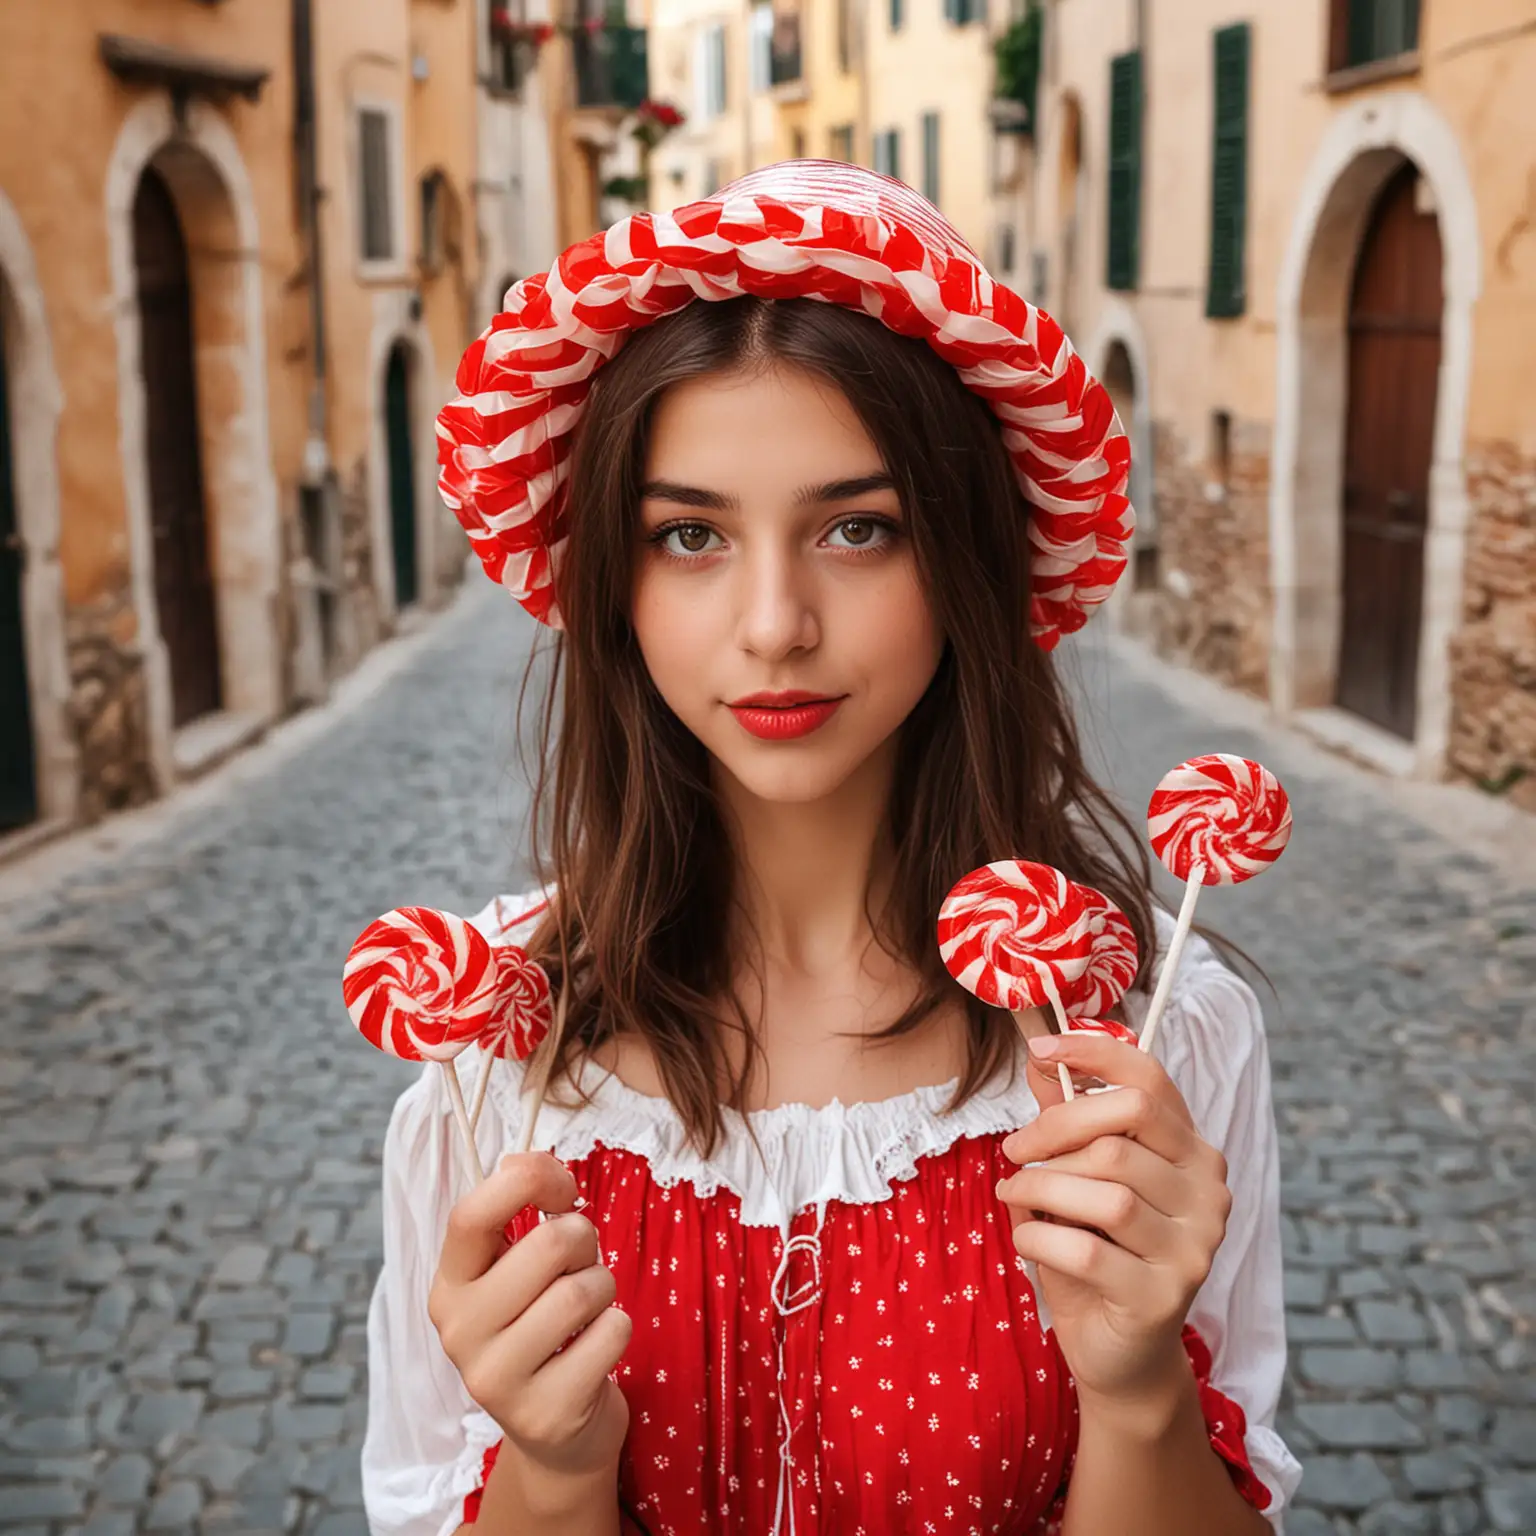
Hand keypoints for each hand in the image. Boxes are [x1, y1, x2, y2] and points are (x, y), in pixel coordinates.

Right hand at [429, 1152, 632, 1481]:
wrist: (556, 1436)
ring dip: (603, 1287)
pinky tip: (596, 1348)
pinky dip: (618, 1328)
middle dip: (583, 1240)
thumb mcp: (516, 1269)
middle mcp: (459, 1332)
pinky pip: (610, 1333)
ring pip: (582, 1290)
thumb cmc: (542, 1327)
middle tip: (581, 1263)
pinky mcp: (544, 1413)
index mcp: (449, 1286)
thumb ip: (517, 1211)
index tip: (561, 1188)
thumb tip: (527, 1160)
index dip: (528, 1180)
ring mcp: (496, 1379)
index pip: (470, 1214)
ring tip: (589, 1308)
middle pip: (547, 1245)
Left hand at [995, 1032, 1231, 1409]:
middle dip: (1053, 1131)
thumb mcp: (1078, 1175)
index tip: (1040, 1051)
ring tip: (1014, 1194)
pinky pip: (1087, 1248)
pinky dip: (1040, 1235)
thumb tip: (1042, 1057)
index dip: (1094, 1055)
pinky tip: (1026, 1237)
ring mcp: (1194, 1246)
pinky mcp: (1164, 1296)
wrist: (1120, 1352)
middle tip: (1013, 1152)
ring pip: (1106, 1188)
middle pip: (1122, 1129)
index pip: (1150, 1081)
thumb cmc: (1097, 1250)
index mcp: (1193, 1152)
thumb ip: (1067, 1119)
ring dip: (1041, 1185)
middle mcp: (1208, 1192)